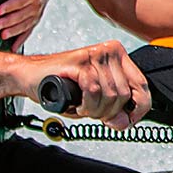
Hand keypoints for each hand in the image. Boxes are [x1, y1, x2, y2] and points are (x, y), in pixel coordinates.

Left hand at [0, 0, 59, 41]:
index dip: (12, 5)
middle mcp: (38, 2)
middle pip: (23, 13)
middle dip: (9, 20)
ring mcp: (37, 12)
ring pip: (26, 23)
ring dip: (14, 30)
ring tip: (2, 35)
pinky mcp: (35, 18)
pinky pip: (29, 30)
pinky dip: (21, 39)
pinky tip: (13, 47)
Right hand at [29, 41, 149, 125]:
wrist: (30, 77)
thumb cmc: (61, 86)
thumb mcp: (95, 100)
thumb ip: (114, 109)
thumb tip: (126, 121)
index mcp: (118, 57)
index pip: (142, 86)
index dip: (138, 109)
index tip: (128, 119)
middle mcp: (110, 51)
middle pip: (125, 95)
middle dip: (108, 112)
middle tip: (91, 112)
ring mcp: (96, 53)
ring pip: (110, 94)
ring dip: (94, 110)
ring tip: (81, 106)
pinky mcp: (81, 60)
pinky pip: (93, 90)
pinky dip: (85, 103)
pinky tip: (77, 104)